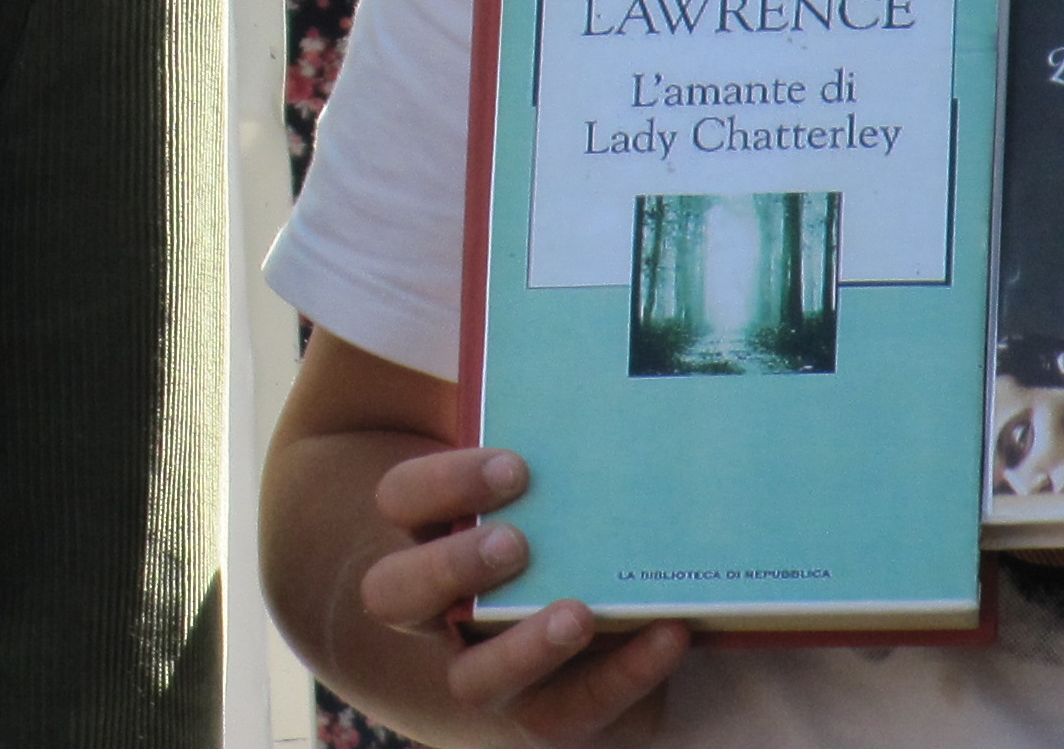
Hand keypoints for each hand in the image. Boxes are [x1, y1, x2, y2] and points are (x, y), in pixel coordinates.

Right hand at [357, 443, 686, 743]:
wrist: (605, 620)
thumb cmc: (565, 523)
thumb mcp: (543, 483)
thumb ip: (544, 435)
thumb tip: (572, 352)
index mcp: (428, 534)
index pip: (400, 501)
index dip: (444, 485)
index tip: (516, 466)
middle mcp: (438, 609)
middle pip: (394, 595)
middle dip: (450, 568)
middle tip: (516, 543)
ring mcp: (486, 671)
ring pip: (473, 680)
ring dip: (522, 649)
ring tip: (578, 613)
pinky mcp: (547, 715)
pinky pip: (572, 711)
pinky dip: (624, 676)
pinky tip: (669, 634)